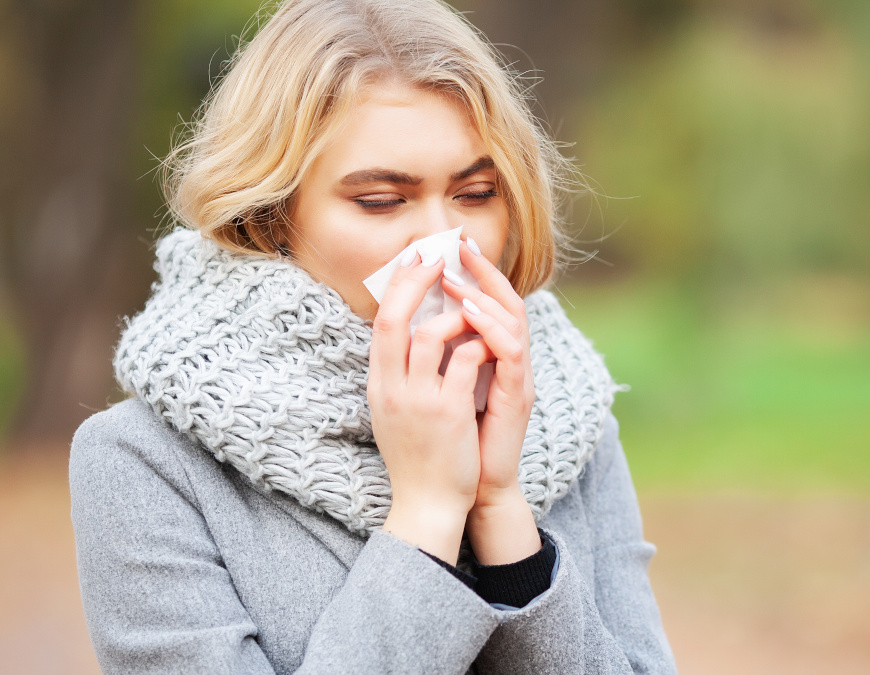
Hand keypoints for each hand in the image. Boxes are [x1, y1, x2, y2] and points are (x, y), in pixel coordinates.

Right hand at [370, 252, 491, 564]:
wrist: (427, 503)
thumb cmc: (418, 454)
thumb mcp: (397, 409)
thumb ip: (401, 372)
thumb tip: (415, 329)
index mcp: (379, 384)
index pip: (382, 322)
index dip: (400, 286)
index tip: (418, 259)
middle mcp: (392, 388)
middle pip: (396, 318)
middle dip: (418, 281)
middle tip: (440, 258)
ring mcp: (419, 399)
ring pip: (432, 334)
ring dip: (457, 315)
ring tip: (471, 314)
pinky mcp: (449, 413)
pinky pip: (466, 361)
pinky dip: (479, 344)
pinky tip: (490, 345)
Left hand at [443, 238, 540, 564]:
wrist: (462, 491)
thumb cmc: (447, 441)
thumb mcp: (435, 388)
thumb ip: (431, 356)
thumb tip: (406, 323)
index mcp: (490, 356)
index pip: (487, 302)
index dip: (471, 272)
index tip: (447, 247)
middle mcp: (508, 361)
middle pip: (507, 300)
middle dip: (482, 270)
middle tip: (458, 245)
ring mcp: (517, 377)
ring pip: (513, 319)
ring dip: (483, 294)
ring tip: (454, 277)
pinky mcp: (518, 396)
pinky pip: (512, 351)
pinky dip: (491, 328)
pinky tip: (469, 313)